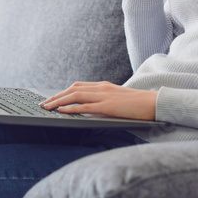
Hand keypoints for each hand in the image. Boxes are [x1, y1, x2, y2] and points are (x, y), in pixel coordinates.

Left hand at [40, 81, 157, 120]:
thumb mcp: (118, 100)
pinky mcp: (108, 106)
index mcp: (104, 86)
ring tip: (47, 107)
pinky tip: (62, 110)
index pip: (78, 86)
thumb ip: (104, 102)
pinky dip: (71, 107)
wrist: (154, 103)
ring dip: (58, 101)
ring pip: (75, 95)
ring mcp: (104, 96)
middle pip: (72, 89)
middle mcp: (101, 88)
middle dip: (56, 96)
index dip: (63, 92)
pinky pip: (86, 106)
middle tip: (43, 104)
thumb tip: (90, 109)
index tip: (52, 99)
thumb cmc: (138, 104)